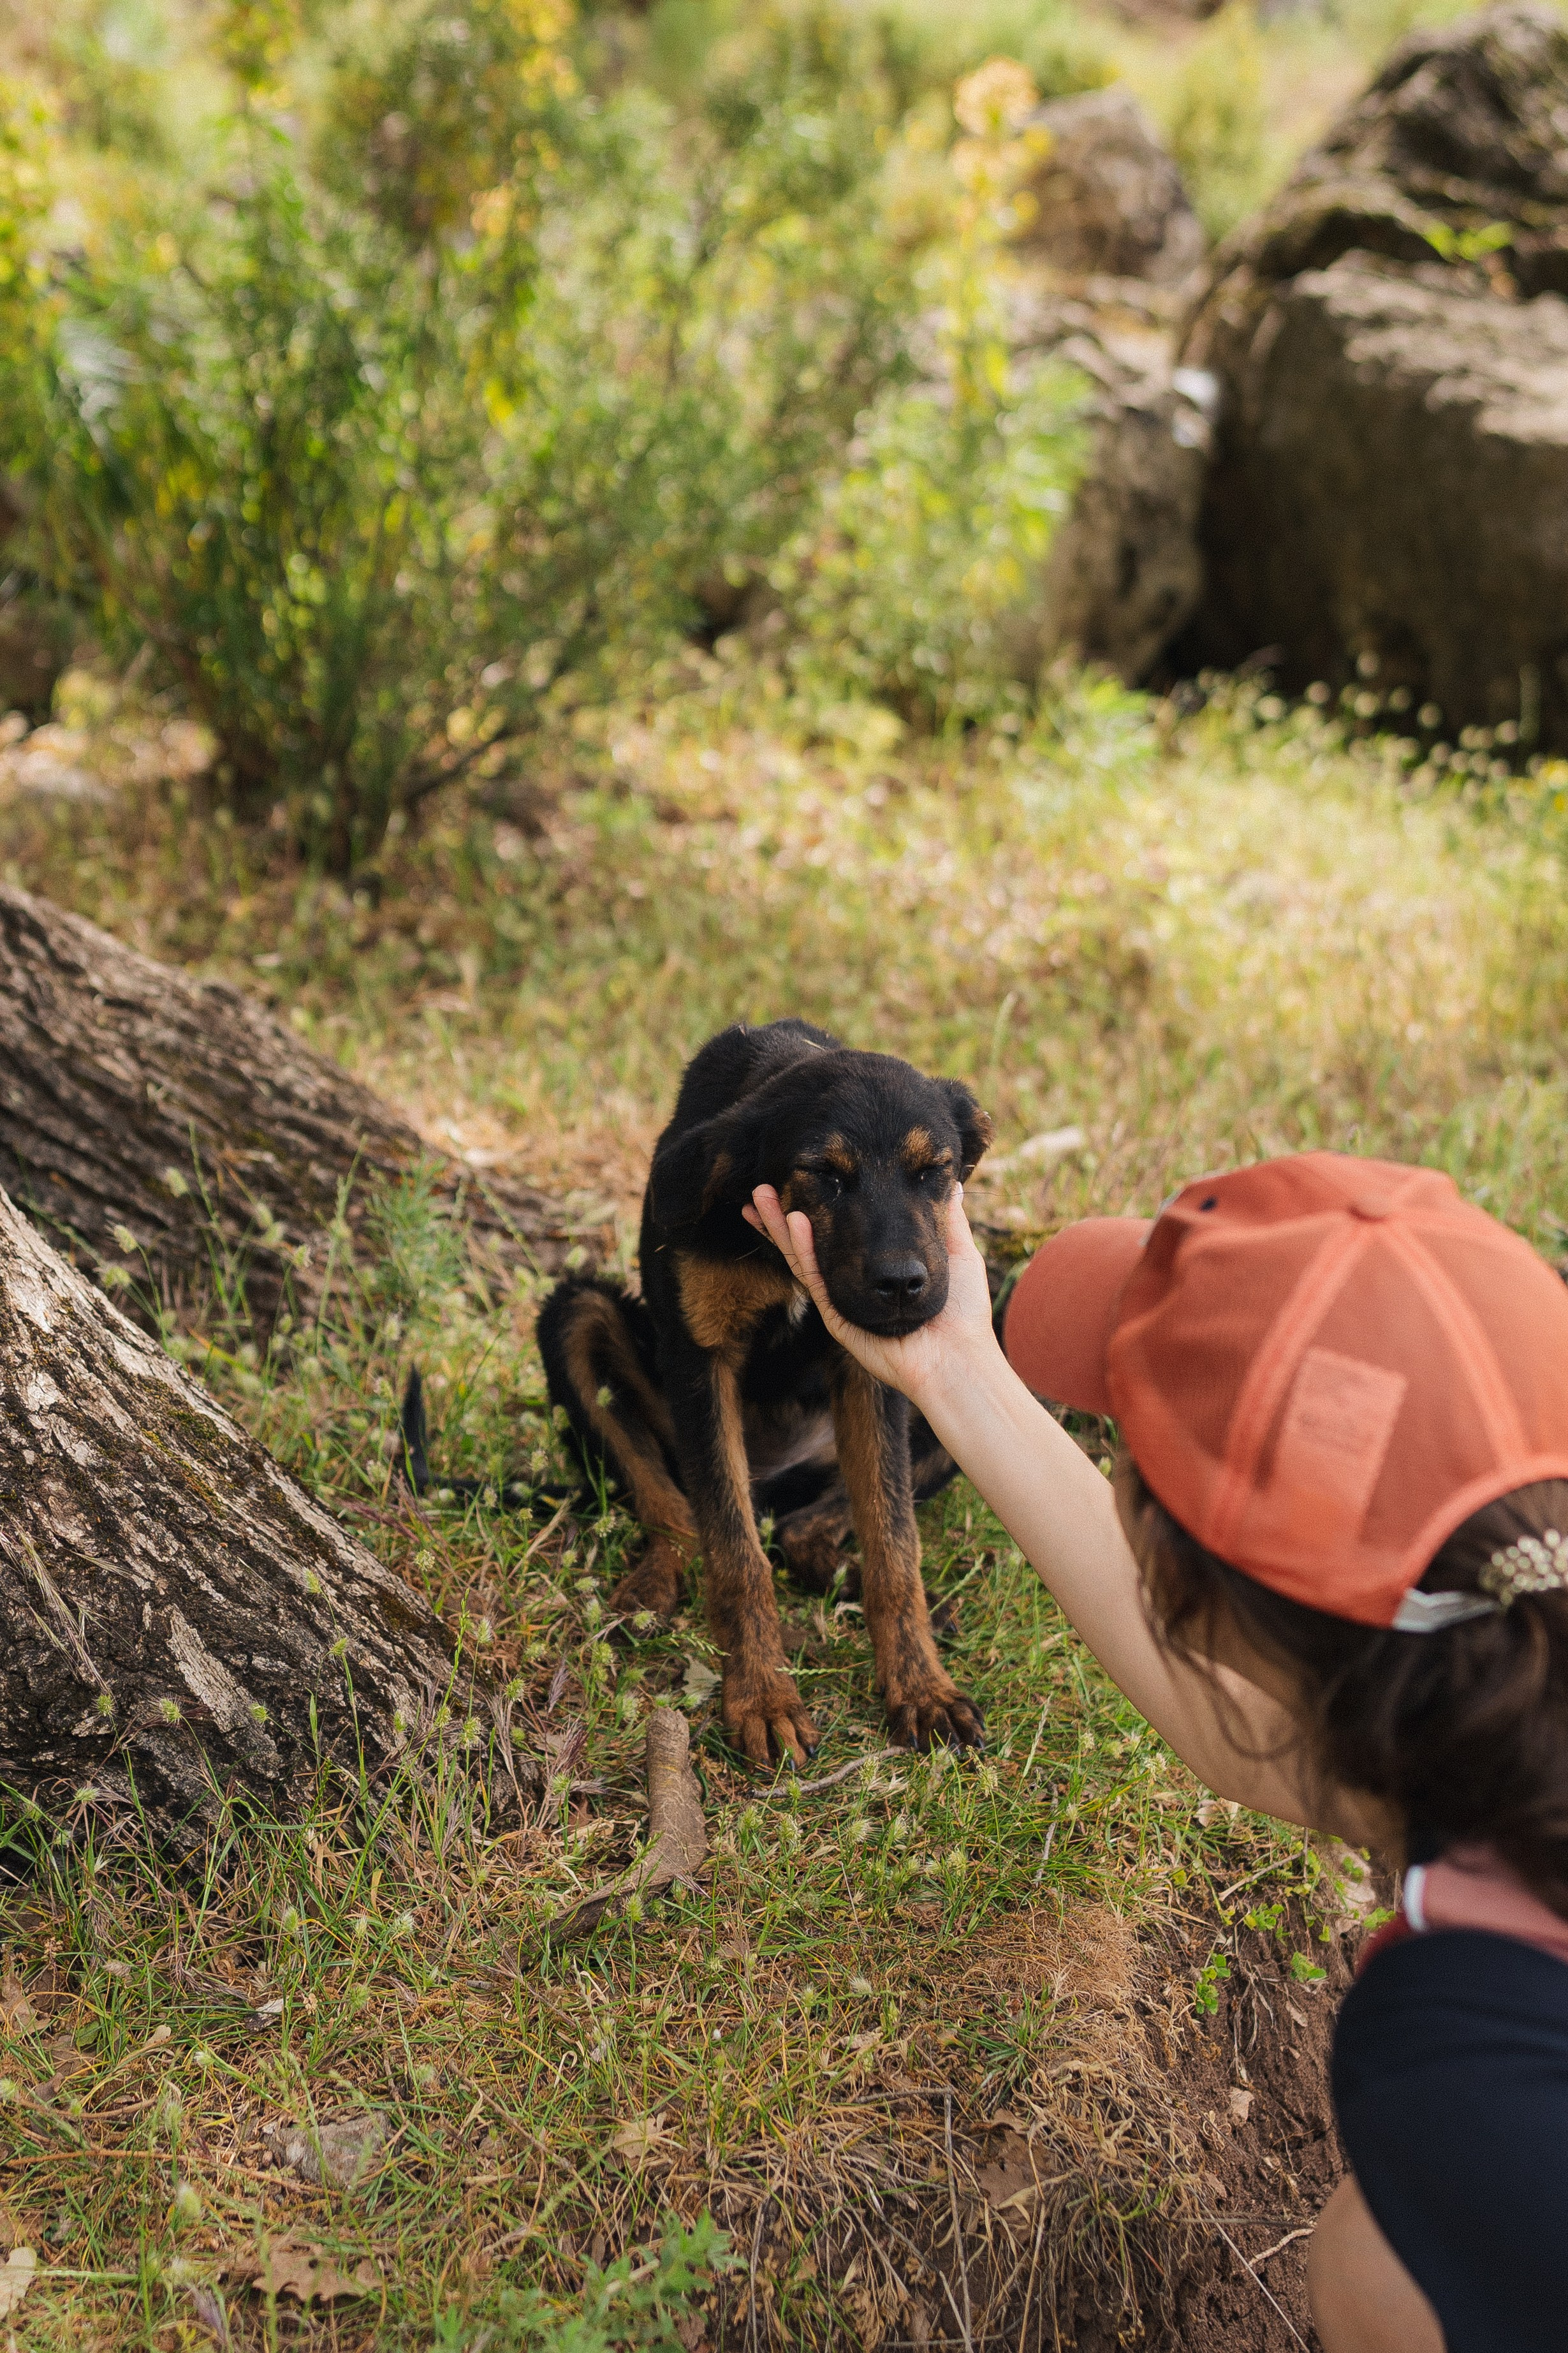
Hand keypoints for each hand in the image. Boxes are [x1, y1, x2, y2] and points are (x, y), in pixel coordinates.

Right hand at [742, 1183, 1000, 1409]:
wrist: (958, 1357)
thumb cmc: (962, 1313)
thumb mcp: (957, 1254)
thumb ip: (948, 1219)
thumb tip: (953, 1184)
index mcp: (874, 1272)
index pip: (839, 1233)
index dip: (821, 1207)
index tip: (809, 1178)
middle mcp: (853, 1284)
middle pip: (810, 1243)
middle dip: (784, 1215)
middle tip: (765, 1186)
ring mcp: (842, 1300)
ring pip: (802, 1257)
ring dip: (780, 1227)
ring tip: (761, 1195)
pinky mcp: (838, 1317)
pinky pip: (815, 1279)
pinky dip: (803, 1249)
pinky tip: (794, 1222)